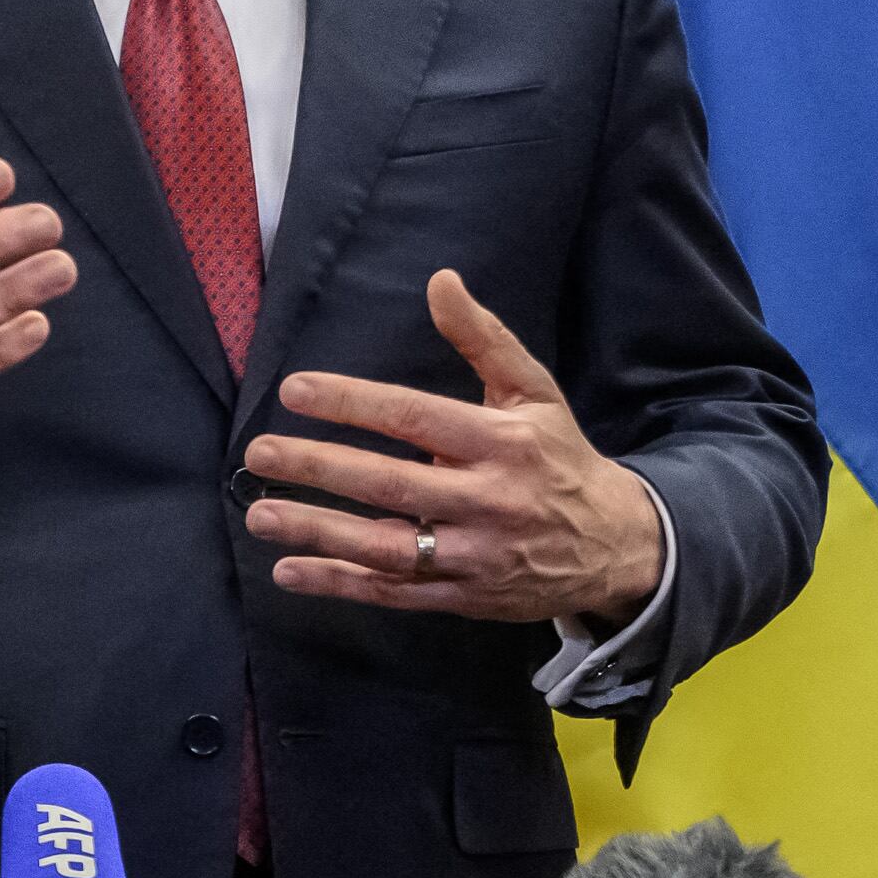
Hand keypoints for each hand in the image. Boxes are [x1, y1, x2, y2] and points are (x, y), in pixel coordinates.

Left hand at [244, 270, 662, 622]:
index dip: (352, 402)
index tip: (294, 389)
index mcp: (502, 442)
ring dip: (319, 533)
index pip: (414, 417)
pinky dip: (340, 585)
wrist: (618, 547)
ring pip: (386, 548)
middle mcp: (487, 501)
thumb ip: (484, 338)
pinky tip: (290, 571)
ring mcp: (474, 555)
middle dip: (319, 467)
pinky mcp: (463, 597)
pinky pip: (393, 593)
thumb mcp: (535, 392)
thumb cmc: (559, 458)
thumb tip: (440, 280)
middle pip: (390, 483)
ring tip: (260, 515)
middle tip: (260, 453)